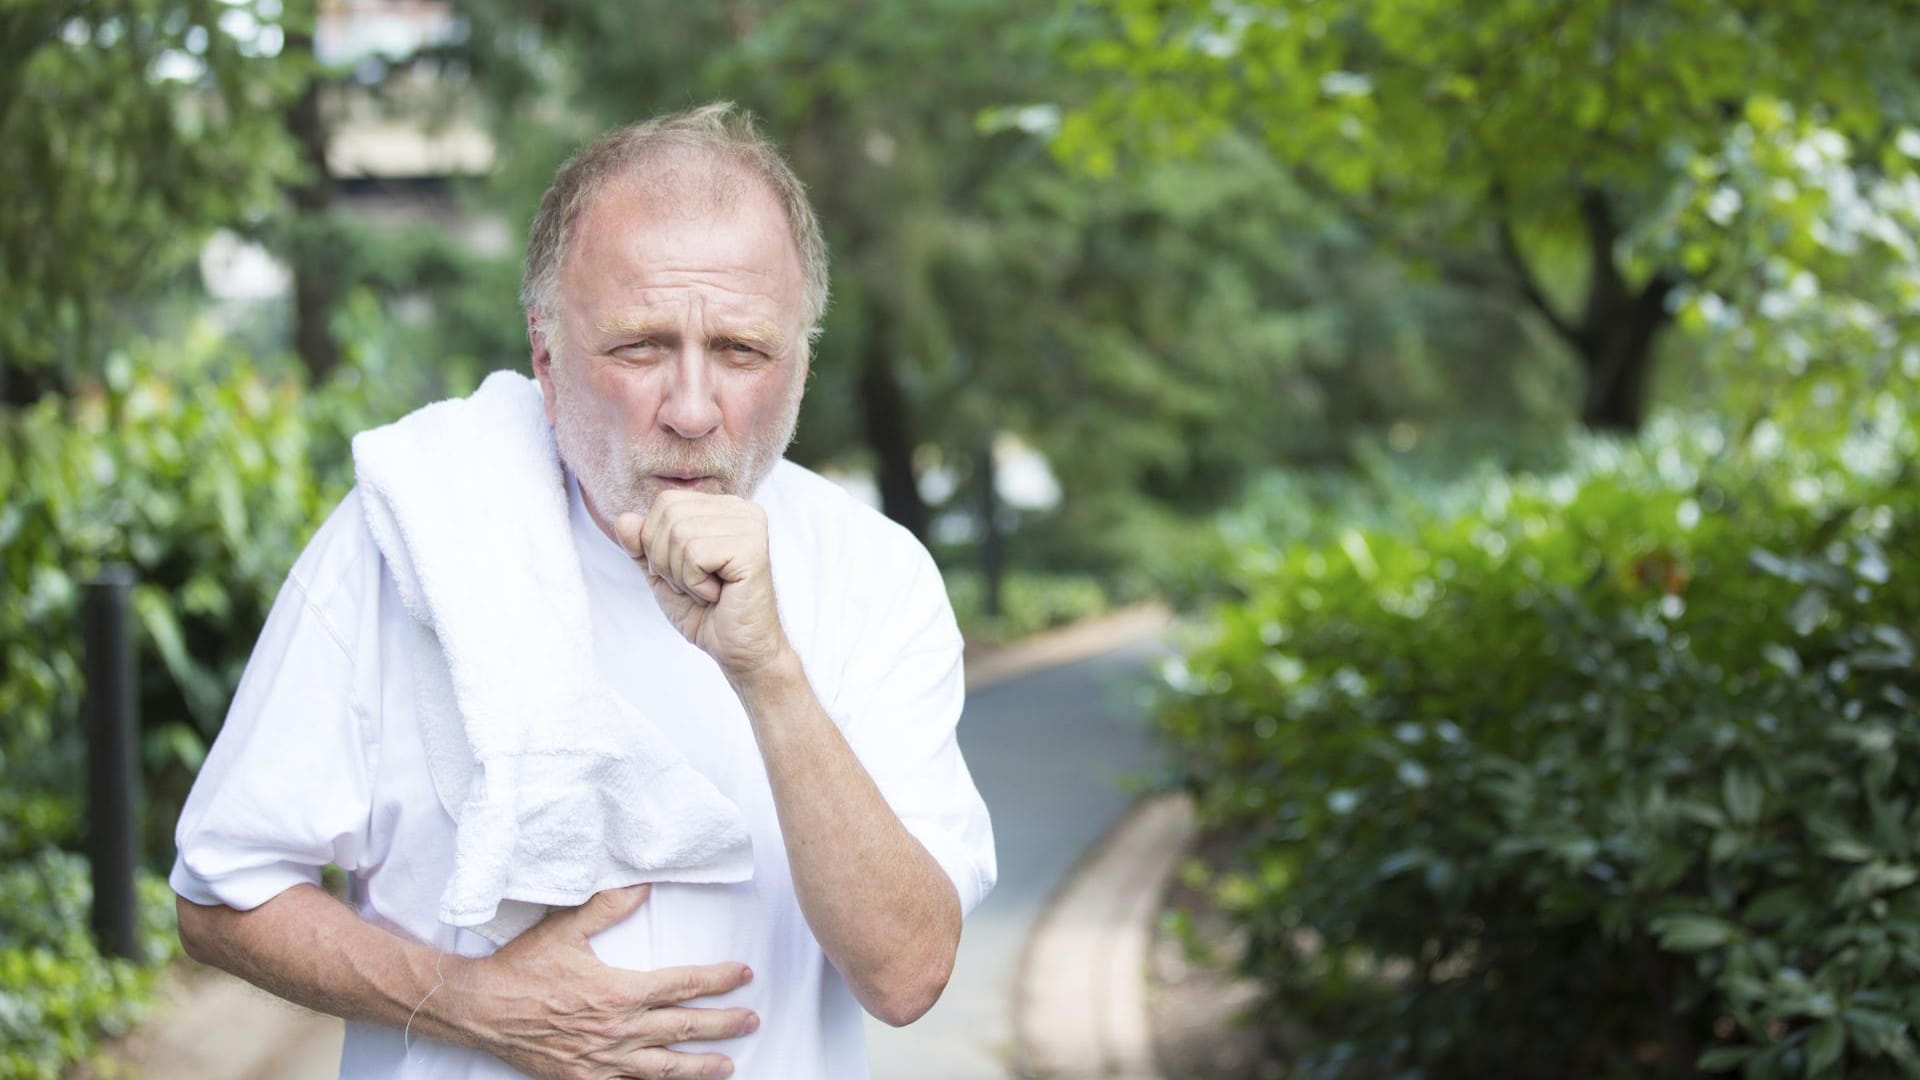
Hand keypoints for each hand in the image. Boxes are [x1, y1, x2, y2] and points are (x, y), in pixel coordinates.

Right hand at [450, 885, 756, 1079]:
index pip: (683, 984)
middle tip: (751, 1019)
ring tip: (728, 1065)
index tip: (743, 975)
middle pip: (684, 1027)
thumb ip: (609, 906)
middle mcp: (617, 1029)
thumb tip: (643, 884)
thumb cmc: (522, 969)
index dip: (718, 980)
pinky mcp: (585, 1079)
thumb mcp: (565, 928)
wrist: (480, 1008)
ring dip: (701, 1066)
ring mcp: (603, 1060)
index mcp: (619, 991)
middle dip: (723, 1024)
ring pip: (665, 1067)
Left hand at [615, 491, 790, 682]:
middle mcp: (741, 508)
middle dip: (666, 560)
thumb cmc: (706, 612)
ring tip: (707, 591)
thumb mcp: (662, 574)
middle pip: (669, 515)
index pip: (665, 502)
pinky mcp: (752, 549)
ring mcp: (750, 526)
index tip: (684, 573)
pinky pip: (695, 554)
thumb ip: (641, 545)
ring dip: (682, 575)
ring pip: (679, 534)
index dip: (657, 542)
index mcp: (723, 507)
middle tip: (695, 585)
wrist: (738, 650)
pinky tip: (718, 595)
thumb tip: (623, 519)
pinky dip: (695, 584)